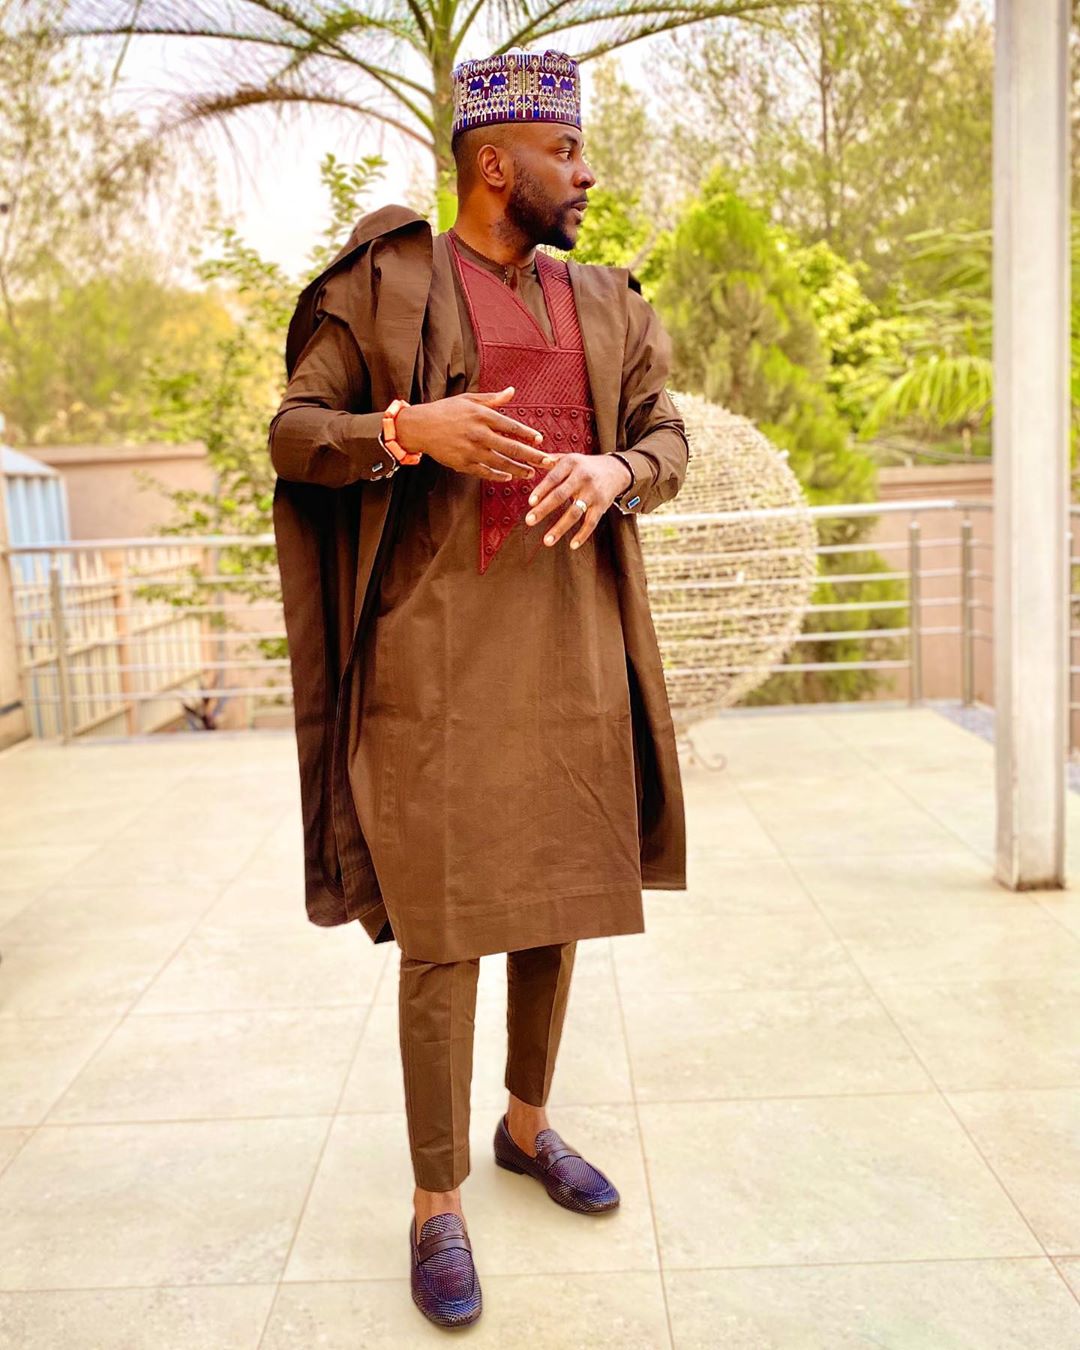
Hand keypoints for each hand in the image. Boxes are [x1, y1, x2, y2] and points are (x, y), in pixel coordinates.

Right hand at [394, 385, 556, 480]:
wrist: (420, 426)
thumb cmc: (446, 410)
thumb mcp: (469, 400)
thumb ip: (492, 399)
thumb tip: (512, 391)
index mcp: (482, 416)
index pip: (511, 426)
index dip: (527, 434)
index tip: (540, 440)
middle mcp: (479, 433)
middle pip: (511, 447)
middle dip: (532, 456)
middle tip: (548, 462)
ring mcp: (471, 450)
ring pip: (500, 462)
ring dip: (518, 469)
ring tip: (532, 474)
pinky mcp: (462, 463)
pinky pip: (484, 471)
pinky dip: (497, 475)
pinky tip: (509, 478)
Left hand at [524, 454, 634, 550]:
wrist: (616, 470)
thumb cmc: (585, 466)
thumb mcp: (570, 458)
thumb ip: (551, 460)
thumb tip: (534, 460)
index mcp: (571, 464)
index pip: (553, 478)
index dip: (542, 490)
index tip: (531, 502)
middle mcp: (582, 478)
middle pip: (561, 495)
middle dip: (544, 509)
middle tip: (529, 521)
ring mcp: (593, 493)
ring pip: (575, 512)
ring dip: (560, 528)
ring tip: (546, 540)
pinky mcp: (602, 506)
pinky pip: (591, 522)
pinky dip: (582, 535)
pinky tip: (572, 545)